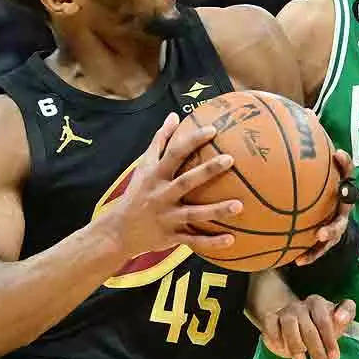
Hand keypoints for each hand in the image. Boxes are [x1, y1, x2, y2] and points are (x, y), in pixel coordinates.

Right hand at [104, 113, 242, 257]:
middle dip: (207, 170)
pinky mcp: (171, 237)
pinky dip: (211, 242)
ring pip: (194, 214)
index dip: (192, 141)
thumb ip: (159, 142)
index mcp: (156, 176)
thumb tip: (174, 116)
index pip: (174, 154)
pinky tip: (232, 239)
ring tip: (240, 205)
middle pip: (186, 181)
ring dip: (217, 210)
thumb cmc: (137, 194)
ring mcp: (167, 218)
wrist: (118, 231)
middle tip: (230, 159)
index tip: (213, 130)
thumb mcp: (143, 166)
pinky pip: (194, 240)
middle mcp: (161, 196)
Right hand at [260, 294, 355, 358]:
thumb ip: (346, 314)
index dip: (330, 339)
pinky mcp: (271, 318)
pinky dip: (275, 336)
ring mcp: (286, 312)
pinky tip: (281, 348)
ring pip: (289, 326)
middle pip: (309, 328)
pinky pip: (270, 324)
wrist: (294, 319)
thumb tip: (341, 318)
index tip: (335, 357)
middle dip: (317, 351)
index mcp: (318, 304)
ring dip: (295, 345)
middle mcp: (301, 306)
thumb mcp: (336, 319)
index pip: (324, 320)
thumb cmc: (320, 324)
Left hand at [295, 149, 356, 266]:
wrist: (324, 222)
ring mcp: (337, 225)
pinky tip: (298, 261)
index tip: (337, 153)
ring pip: (336, 229)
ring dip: (329, 231)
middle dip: (344, 196)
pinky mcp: (328, 242)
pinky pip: (319, 250)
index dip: (345, 163)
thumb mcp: (312, 181)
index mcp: (340, 189)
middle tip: (339, 192)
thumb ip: (303, 164)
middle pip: (347, 202)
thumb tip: (291, 140)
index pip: (346, 172)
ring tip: (319, 235)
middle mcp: (342, 207)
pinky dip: (310, 255)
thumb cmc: (314, 196)